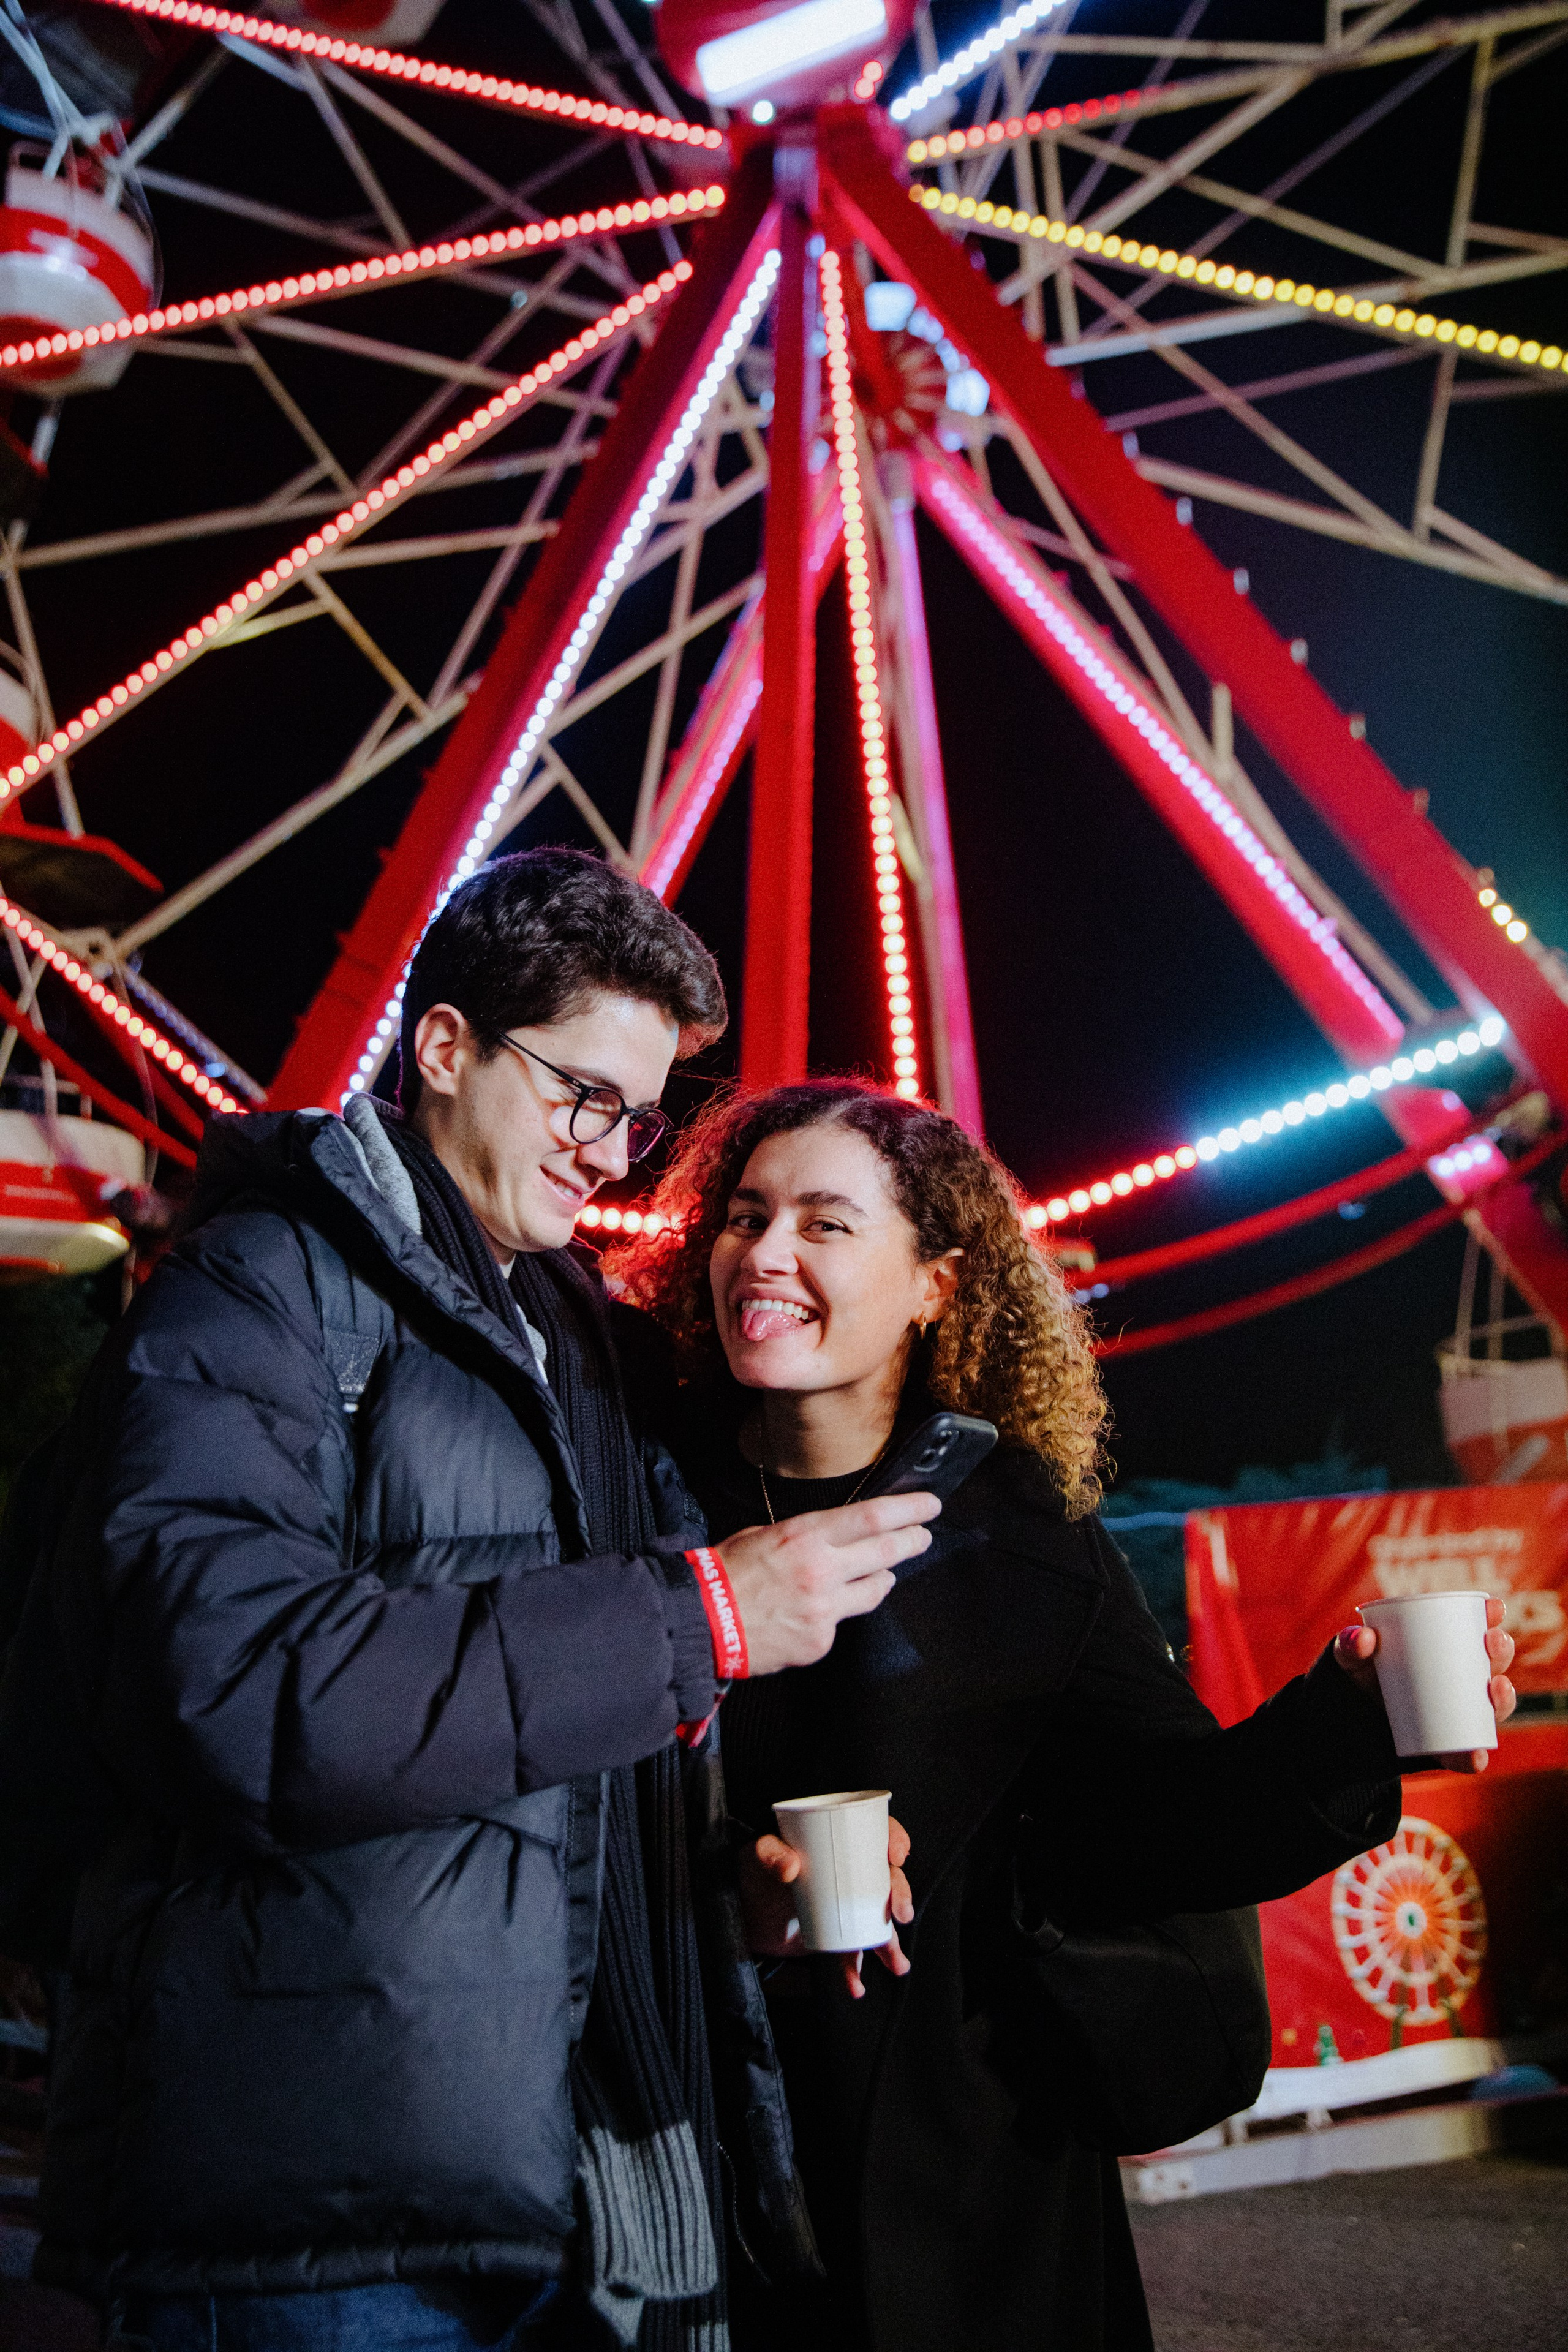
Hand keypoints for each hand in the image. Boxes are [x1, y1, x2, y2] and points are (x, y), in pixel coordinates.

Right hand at [717, 1495, 939, 1677]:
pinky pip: (842, 1622)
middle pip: (886, 1552)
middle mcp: (823, 1571)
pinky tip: (821, 1610)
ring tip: (884, 1572)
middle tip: (924, 1536)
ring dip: (883, 1578)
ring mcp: (825, 1609)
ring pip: (874, 1590)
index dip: (908, 1509)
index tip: (928, 1505)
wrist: (703, 1622)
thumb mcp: (765, 1535)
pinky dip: (838, 1614)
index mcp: (806, 1537)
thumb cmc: (726, 1573)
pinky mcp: (820, 1641)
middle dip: (912, 1541)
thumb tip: (834, 1537)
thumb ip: (807, 1537)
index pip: (872, 1517)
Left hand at [738, 1816, 914, 1998]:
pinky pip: (852, 1951)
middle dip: (900, 1894)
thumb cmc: (755, 1871)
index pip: (875, 1831)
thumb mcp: (758, 1854)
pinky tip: (854, 1985)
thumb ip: (770, 1854)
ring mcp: (845, 1903)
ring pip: (878, 1918)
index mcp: (838, 1841)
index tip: (896, 1856)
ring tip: (897, 1963)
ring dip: (891, 1942)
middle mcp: (848, 1871)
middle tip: (900, 1913)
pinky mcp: (836, 1931)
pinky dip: (854, 1969)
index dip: (894, 1838)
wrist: (744, 1910)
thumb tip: (791, 1867)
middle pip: (886, 1876)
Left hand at [1334, 1597, 1515, 1770]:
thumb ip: (1352, 1645)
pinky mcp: (1451, 1747)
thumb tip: (1365, 1638)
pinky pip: (1469, 1754)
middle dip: (1501, 1649)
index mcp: (1445, 1645)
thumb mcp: (1351, 1656)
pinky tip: (1476, 1756)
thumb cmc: (1359, 1675)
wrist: (1349, 1721)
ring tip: (1495, 1687)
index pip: (1476, 1625)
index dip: (1491, 1614)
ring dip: (1503, 1697)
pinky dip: (1474, 1757)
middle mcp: (1463, 1676)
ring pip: (1494, 1704)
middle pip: (1493, 1661)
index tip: (1494, 1607)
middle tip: (1492, 1642)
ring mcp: (1462, 1712)